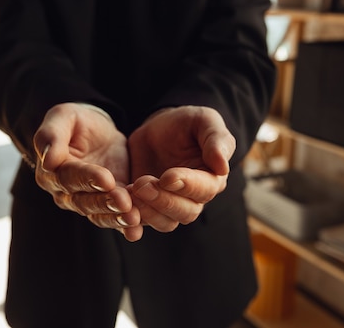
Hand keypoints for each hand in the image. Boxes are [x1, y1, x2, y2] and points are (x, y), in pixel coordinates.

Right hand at [33, 103, 142, 240]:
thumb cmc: (76, 121)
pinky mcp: (107, 206)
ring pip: (99, 214)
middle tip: (124, 201)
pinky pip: (113, 219)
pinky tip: (136, 231)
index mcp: (52, 171)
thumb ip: (51, 135)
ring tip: (134, 218)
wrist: (97, 131)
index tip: (106, 179)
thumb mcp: (63, 117)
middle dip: (105, 202)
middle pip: (84, 201)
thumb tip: (48, 160)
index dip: (87, 178)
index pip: (69, 177)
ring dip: (116, 218)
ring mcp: (86, 202)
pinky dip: (124, 227)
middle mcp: (65, 193)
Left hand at [128, 106, 235, 231]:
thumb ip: (216, 140)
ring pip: (166, 222)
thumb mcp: (204, 121)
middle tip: (142, 184)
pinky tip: (121, 202)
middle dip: (163, 200)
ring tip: (131, 190)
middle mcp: (195, 198)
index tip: (167, 176)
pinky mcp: (150, 208)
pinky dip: (133, 217)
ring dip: (148, 211)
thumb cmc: (186, 123)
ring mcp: (172, 205)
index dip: (187, 185)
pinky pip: (144, 221)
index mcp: (212, 177)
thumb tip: (223, 166)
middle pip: (186, 212)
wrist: (158, 130)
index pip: (205, 189)